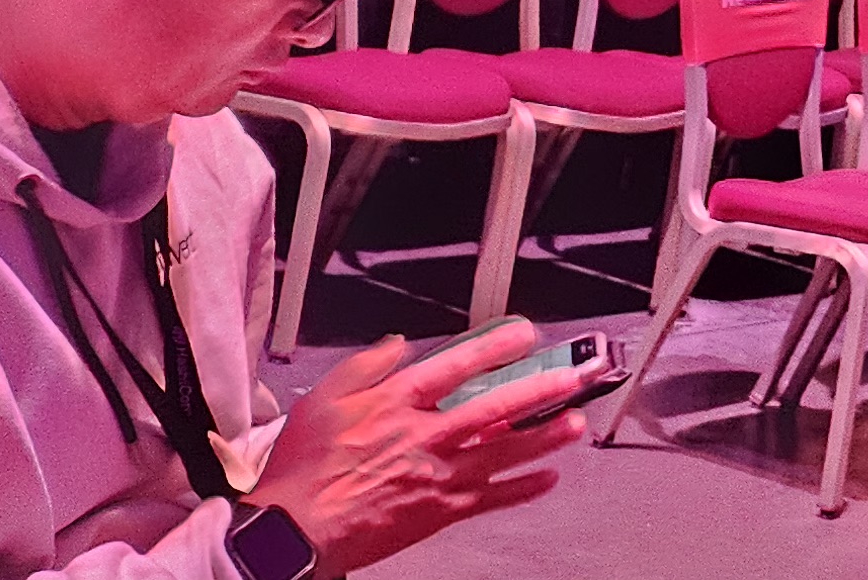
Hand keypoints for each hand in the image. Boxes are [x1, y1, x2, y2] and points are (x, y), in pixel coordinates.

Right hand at [244, 324, 593, 571]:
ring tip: (575, 421)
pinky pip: (491, 499)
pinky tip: (546, 478)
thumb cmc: (302, 472)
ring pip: (503, 453)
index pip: (455, 366)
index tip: (523, 334)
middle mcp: (423, 438)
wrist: (292, 532)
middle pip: (493, 408)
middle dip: (539, 389)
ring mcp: (435, 476)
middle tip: (573, 377)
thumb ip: (364, 366)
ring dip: (543, 437)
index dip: (494, 346)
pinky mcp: (438, 511)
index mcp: (395, 405)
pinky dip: (522, 489)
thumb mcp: (321, 400)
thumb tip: (397, 345)